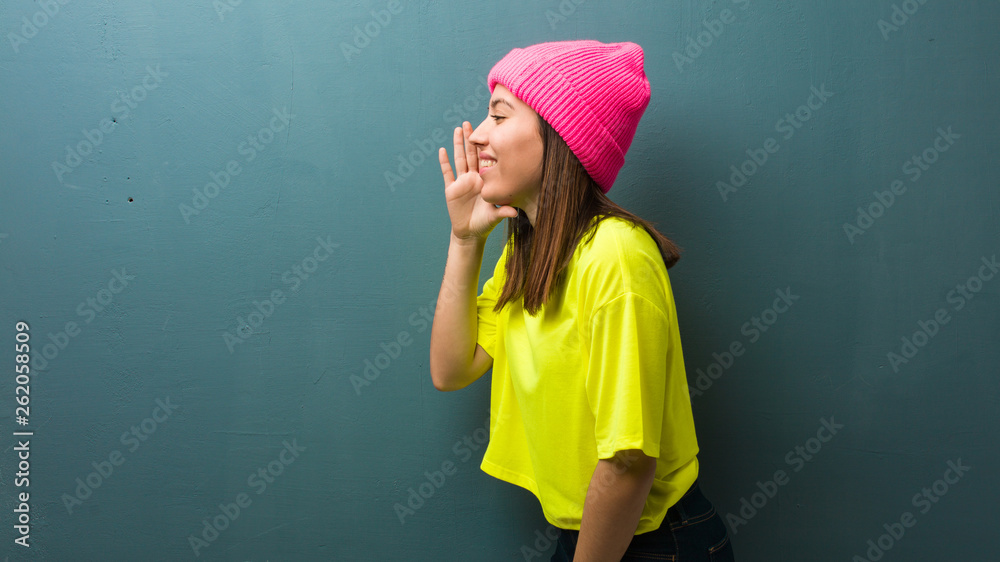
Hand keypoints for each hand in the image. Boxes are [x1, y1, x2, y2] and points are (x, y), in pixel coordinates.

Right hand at [438, 121, 518, 241]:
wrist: (470, 233)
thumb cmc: (485, 223)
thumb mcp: (494, 216)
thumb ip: (503, 212)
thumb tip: (515, 213)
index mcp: (484, 180)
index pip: (485, 160)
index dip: (485, 147)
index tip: (488, 132)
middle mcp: (473, 178)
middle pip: (471, 154)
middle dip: (470, 139)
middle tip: (470, 123)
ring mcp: (461, 182)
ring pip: (459, 159)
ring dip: (457, 145)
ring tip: (458, 129)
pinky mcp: (451, 189)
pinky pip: (447, 173)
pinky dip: (444, 162)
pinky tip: (442, 150)